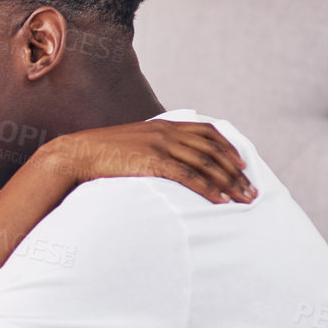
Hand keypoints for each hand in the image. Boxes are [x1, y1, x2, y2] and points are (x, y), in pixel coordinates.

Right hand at [37, 120, 255, 203]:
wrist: (74, 154)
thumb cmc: (98, 154)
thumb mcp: (130, 144)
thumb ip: (150, 147)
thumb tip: (161, 161)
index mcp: (163, 126)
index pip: (207, 132)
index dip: (229, 148)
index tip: (243, 164)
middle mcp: (167, 133)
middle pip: (214, 150)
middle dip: (237, 172)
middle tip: (252, 191)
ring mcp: (160, 146)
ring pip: (207, 164)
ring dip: (229, 183)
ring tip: (244, 200)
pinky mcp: (152, 162)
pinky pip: (188, 176)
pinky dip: (208, 188)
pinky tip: (220, 201)